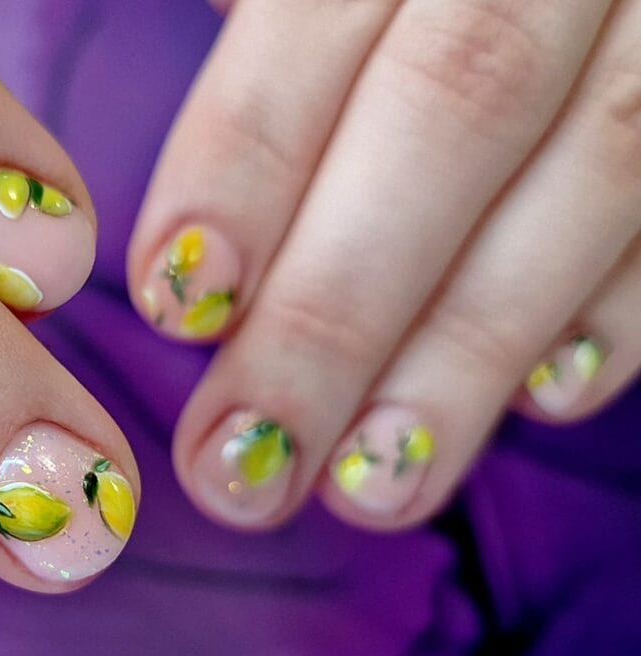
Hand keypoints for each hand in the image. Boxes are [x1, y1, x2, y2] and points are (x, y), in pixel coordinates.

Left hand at [129, 0, 639, 529]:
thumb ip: (276, 41)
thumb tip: (198, 241)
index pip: (315, 17)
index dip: (242, 163)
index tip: (179, 303)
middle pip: (450, 113)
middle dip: (334, 312)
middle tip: (244, 469)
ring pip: (594, 172)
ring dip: (470, 355)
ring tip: (371, 488)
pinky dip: (621, 312)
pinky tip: (547, 401)